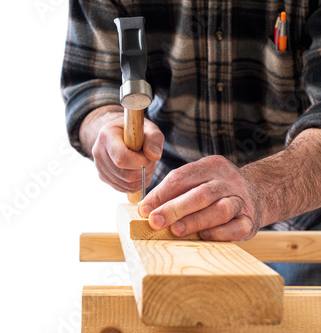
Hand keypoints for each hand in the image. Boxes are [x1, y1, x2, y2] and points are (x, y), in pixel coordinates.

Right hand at [91, 117, 163, 192]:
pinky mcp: (103, 177)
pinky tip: (140, 173)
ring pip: (125, 184)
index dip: (140, 162)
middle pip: (124, 174)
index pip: (122, 158)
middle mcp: (98, 152)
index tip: (149, 156)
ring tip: (146, 167)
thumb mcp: (148, 128)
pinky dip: (135, 185)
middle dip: (144, 171)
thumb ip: (154, 138)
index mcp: (106, 135)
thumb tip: (154, 156)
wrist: (119, 134)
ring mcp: (99, 166)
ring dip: (141, 179)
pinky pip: (122, 188)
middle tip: (151, 163)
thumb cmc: (135, 131)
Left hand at [138, 155, 261, 240]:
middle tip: (156, 221)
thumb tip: (145, 209)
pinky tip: (203, 237)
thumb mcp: (196, 180)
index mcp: (210, 166)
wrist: (259, 191)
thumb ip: (172, 191)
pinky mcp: (250, 220)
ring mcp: (241, 200)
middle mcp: (227, 181)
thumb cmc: (215, 189)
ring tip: (176, 230)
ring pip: (220, 209)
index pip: (181, 177)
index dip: (161, 194)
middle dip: (175, 209)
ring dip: (195, 221)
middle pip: (201, 194)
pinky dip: (219, 233)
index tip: (144, 209)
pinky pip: (236, 227)